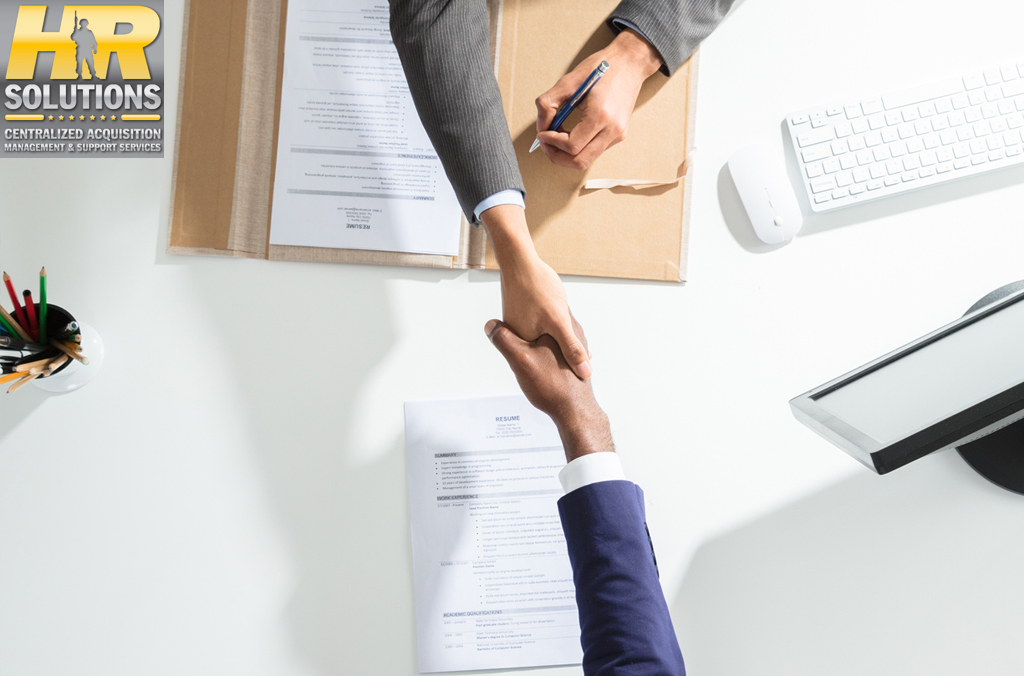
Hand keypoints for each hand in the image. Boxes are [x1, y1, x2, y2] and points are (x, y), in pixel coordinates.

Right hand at [482, 205, 591, 379]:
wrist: (519, 259)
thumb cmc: (537, 287)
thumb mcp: (559, 321)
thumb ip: (571, 349)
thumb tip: (586, 373)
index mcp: (524, 346)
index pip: (553, 364)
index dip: (571, 366)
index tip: (588, 370)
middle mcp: (519, 339)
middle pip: (551, 352)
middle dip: (567, 352)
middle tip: (586, 353)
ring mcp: (521, 326)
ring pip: (549, 338)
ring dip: (562, 337)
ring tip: (573, 332)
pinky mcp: (524, 315)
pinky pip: (544, 325)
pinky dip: (554, 323)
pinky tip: (560, 313)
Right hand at [485, 320, 611, 460]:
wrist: (575, 413)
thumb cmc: (552, 387)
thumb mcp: (520, 359)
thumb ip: (504, 339)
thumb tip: (490, 325)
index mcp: (561, 328)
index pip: (545, 304)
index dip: (526, 308)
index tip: (515, 309)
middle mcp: (573, 335)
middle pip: (546, 322)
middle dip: (532, 327)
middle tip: (518, 332)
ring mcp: (574, 350)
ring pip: (552, 337)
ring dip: (539, 341)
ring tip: (528, 352)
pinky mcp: (573, 363)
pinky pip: (556, 352)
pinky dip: (546, 354)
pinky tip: (540, 365)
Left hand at [535, 29, 662, 169]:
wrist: (630, 63)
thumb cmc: (601, 68)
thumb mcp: (568, 81)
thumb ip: (548, 104)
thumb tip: (541, 127)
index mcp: (600, 115)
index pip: (572, 145)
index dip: (552, 143)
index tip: (542, 133)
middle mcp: (612, 130)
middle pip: (579, 162)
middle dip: (557, 156)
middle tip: (545, 143)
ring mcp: (618, 135)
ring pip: (587, 160)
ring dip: (566, 154)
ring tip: (555, 139)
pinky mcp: (619, 135)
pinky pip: (594, 151)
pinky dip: (578, 148)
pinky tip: (570, 134)